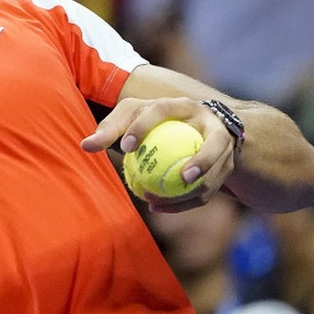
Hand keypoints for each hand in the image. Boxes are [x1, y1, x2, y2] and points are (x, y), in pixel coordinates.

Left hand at [81, 96, 236, 212]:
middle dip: (201, 161)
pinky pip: (209, 189)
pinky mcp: (227, 166)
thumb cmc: (154, 119)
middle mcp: (209, 122)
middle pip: (214, 143)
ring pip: (217, 172)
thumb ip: (110, 128)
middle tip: (176, 178)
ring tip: (158, 202)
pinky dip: (185, 202)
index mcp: (182, 105)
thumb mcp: (131, 115)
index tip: (127, 147)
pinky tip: (159, 208)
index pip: (162, 111)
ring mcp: (223, 145)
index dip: (144, 127)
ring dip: (194, 190)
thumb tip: (85, 146)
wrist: (194, 123)